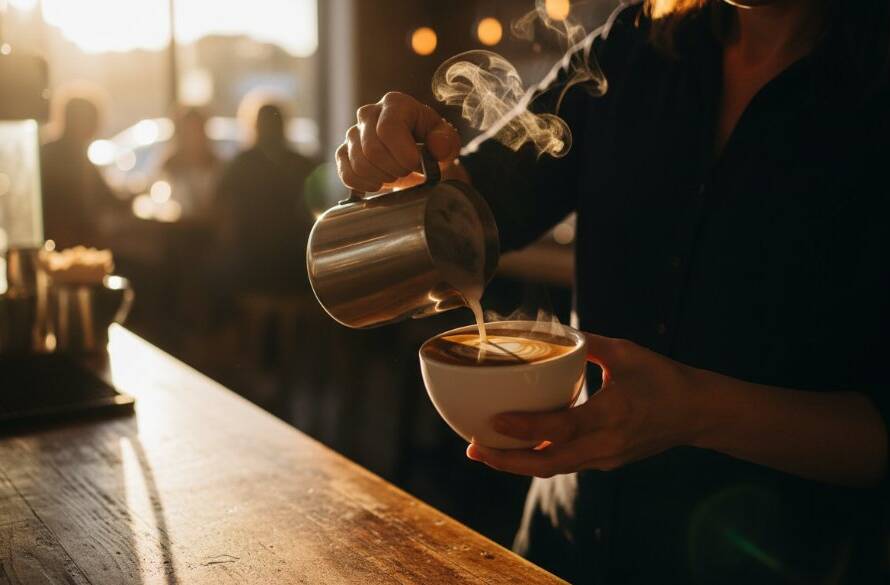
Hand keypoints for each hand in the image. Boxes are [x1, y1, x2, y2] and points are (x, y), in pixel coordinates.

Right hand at [337, 92, 461, 192]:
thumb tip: (437, 145)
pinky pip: (347, 174)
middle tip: (407, 171)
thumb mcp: (446, 141)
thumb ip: (446, 141)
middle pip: (372, 149)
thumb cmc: (431, 144)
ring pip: (359, 164)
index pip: (388, 129)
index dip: (403, 154)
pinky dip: (364, 185)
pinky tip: (378, 183)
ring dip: (381, 178)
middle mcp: (369, 114)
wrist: (416, 156)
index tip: (416, 164)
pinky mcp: (344, 153)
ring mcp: (353, 133)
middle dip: (394, 169)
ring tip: (394, 174)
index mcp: (395, 104)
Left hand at [467, 334, 705, 476]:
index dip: (526, 428)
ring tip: (483, 451)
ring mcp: (606, 458)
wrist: (697, 413)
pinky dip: (537, 459)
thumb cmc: (662, 378)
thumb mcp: (626, 352)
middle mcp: (606, 444)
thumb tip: (550, 331)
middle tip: (473, 449)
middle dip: (507, 461)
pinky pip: (564, 464)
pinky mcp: (606, 462)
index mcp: (613, 414)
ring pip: (553, 468)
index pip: (562, 427)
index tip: (494, 421)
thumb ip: (586, 343)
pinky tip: (516, 448)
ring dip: (517, 464)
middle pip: (548, 463)